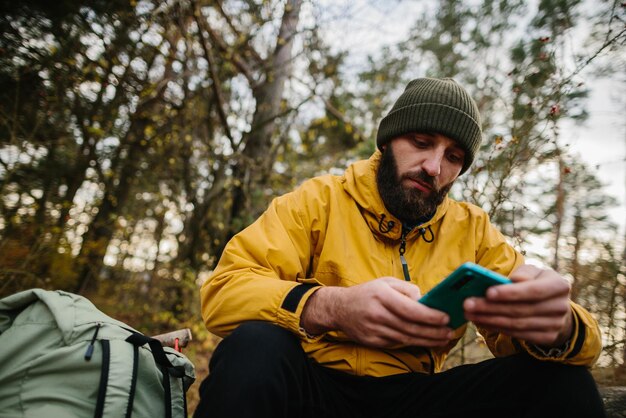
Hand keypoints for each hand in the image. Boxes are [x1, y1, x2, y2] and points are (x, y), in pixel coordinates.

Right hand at [300, 277, 453, 347]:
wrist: (339, 308)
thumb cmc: (367, 293)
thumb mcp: (385, 282)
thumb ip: (406, 289)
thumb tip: (425, 300)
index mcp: (381, 295)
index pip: (410, 309)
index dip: (429, 315)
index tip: (445, 317)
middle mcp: (377, 313)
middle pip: (411, 326)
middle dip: (433, 331)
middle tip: (450, 331)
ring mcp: (373, 329)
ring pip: (406, 338)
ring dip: (427, 340)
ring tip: (443, 338)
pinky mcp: (372, 341)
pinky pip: (396, 343)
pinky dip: (412, 343)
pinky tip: (425, 341)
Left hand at [463, 264, 573, 346]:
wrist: (555, 306)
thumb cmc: (537, 283)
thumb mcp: (534, 272)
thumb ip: (524, 272)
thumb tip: (512, 280)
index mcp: (559, 285)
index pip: (533, 291)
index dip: (510, 293)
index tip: (487, 293)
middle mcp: (560, 307)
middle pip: (520, 310)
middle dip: (491, 307)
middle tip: (468, 304)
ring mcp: (556, 325)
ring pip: (516, 325)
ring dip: (489, 320)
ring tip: (469, 313)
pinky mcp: (547, 338)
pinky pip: (517, 335)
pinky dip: (497, 328)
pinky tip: (482, 321)